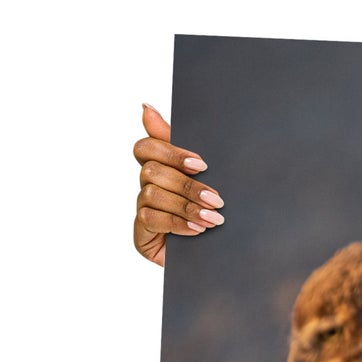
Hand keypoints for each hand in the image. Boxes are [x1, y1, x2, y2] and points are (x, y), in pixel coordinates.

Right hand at [133, 104, 223, 266]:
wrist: (220, 255)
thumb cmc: (213, 211)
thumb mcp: (209, 177)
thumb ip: (183, 146)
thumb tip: (146, 107)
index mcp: (162, 166)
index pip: (146, 147)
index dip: (171, 152)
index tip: (201, 164)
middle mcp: (147, 185)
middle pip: (152, 171)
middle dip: (187, 185)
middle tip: (217, 198)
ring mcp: (142, 209)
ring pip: (152, 194)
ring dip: (186, 206)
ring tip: (214, 218)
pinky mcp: (141, 233)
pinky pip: (151, 219)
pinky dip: (177, 223)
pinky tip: (198, 230)